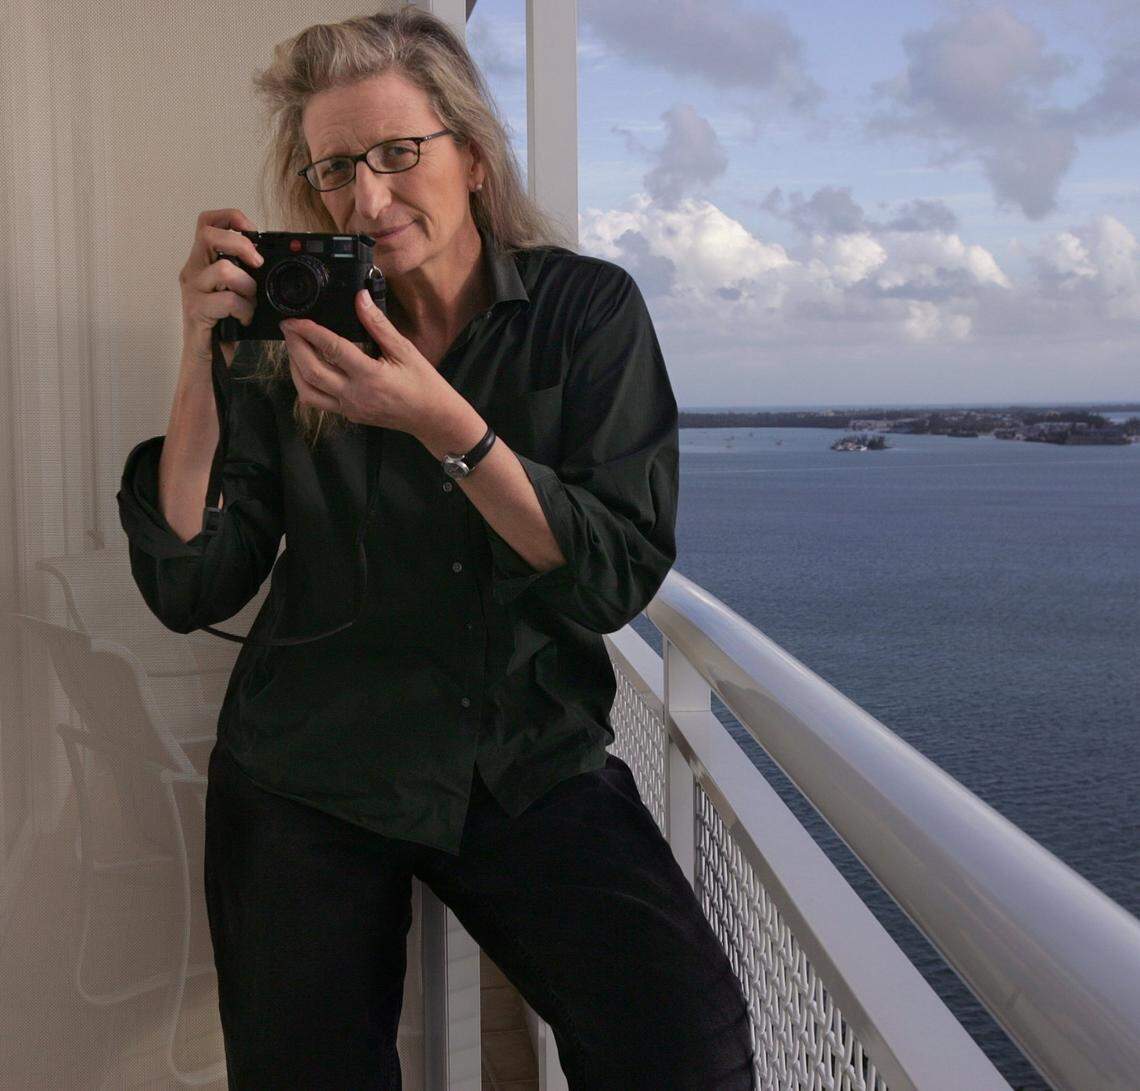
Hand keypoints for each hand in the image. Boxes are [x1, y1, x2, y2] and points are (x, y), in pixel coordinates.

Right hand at [179, 208, 263, 371]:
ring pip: (224, 269)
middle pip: (208, 233)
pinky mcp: (196, 311)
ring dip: (248, 286)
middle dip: (241, 244)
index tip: (254, 233)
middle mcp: (193, 271)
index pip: (207, 221)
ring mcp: (192, 291)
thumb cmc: (225, 328)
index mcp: (202, 262)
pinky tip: (243, 320)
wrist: (208, 364)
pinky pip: (228, 300)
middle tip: (258, 264)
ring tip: (250, 303)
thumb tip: (270, 261)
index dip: (232, 218)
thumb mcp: (238, 293)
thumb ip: (246, 274)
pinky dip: (244, 310)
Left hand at [278, 288, 457, 436]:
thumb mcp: (405, 350)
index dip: (309, 331)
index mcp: (370, 376)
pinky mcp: (348, 415)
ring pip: (307, 391)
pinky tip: (307, 368)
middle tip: (287, 327)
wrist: (431, 418)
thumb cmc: (423, 383)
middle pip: (311, 370)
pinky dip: (306, 384)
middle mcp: (354, 395)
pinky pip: (318, 401)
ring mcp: (349, 408)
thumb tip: (360, 297)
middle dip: (294, 346)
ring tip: (293, 347)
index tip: (295, 319)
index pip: (332, 349)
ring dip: (294, 367)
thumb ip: (378, 325)